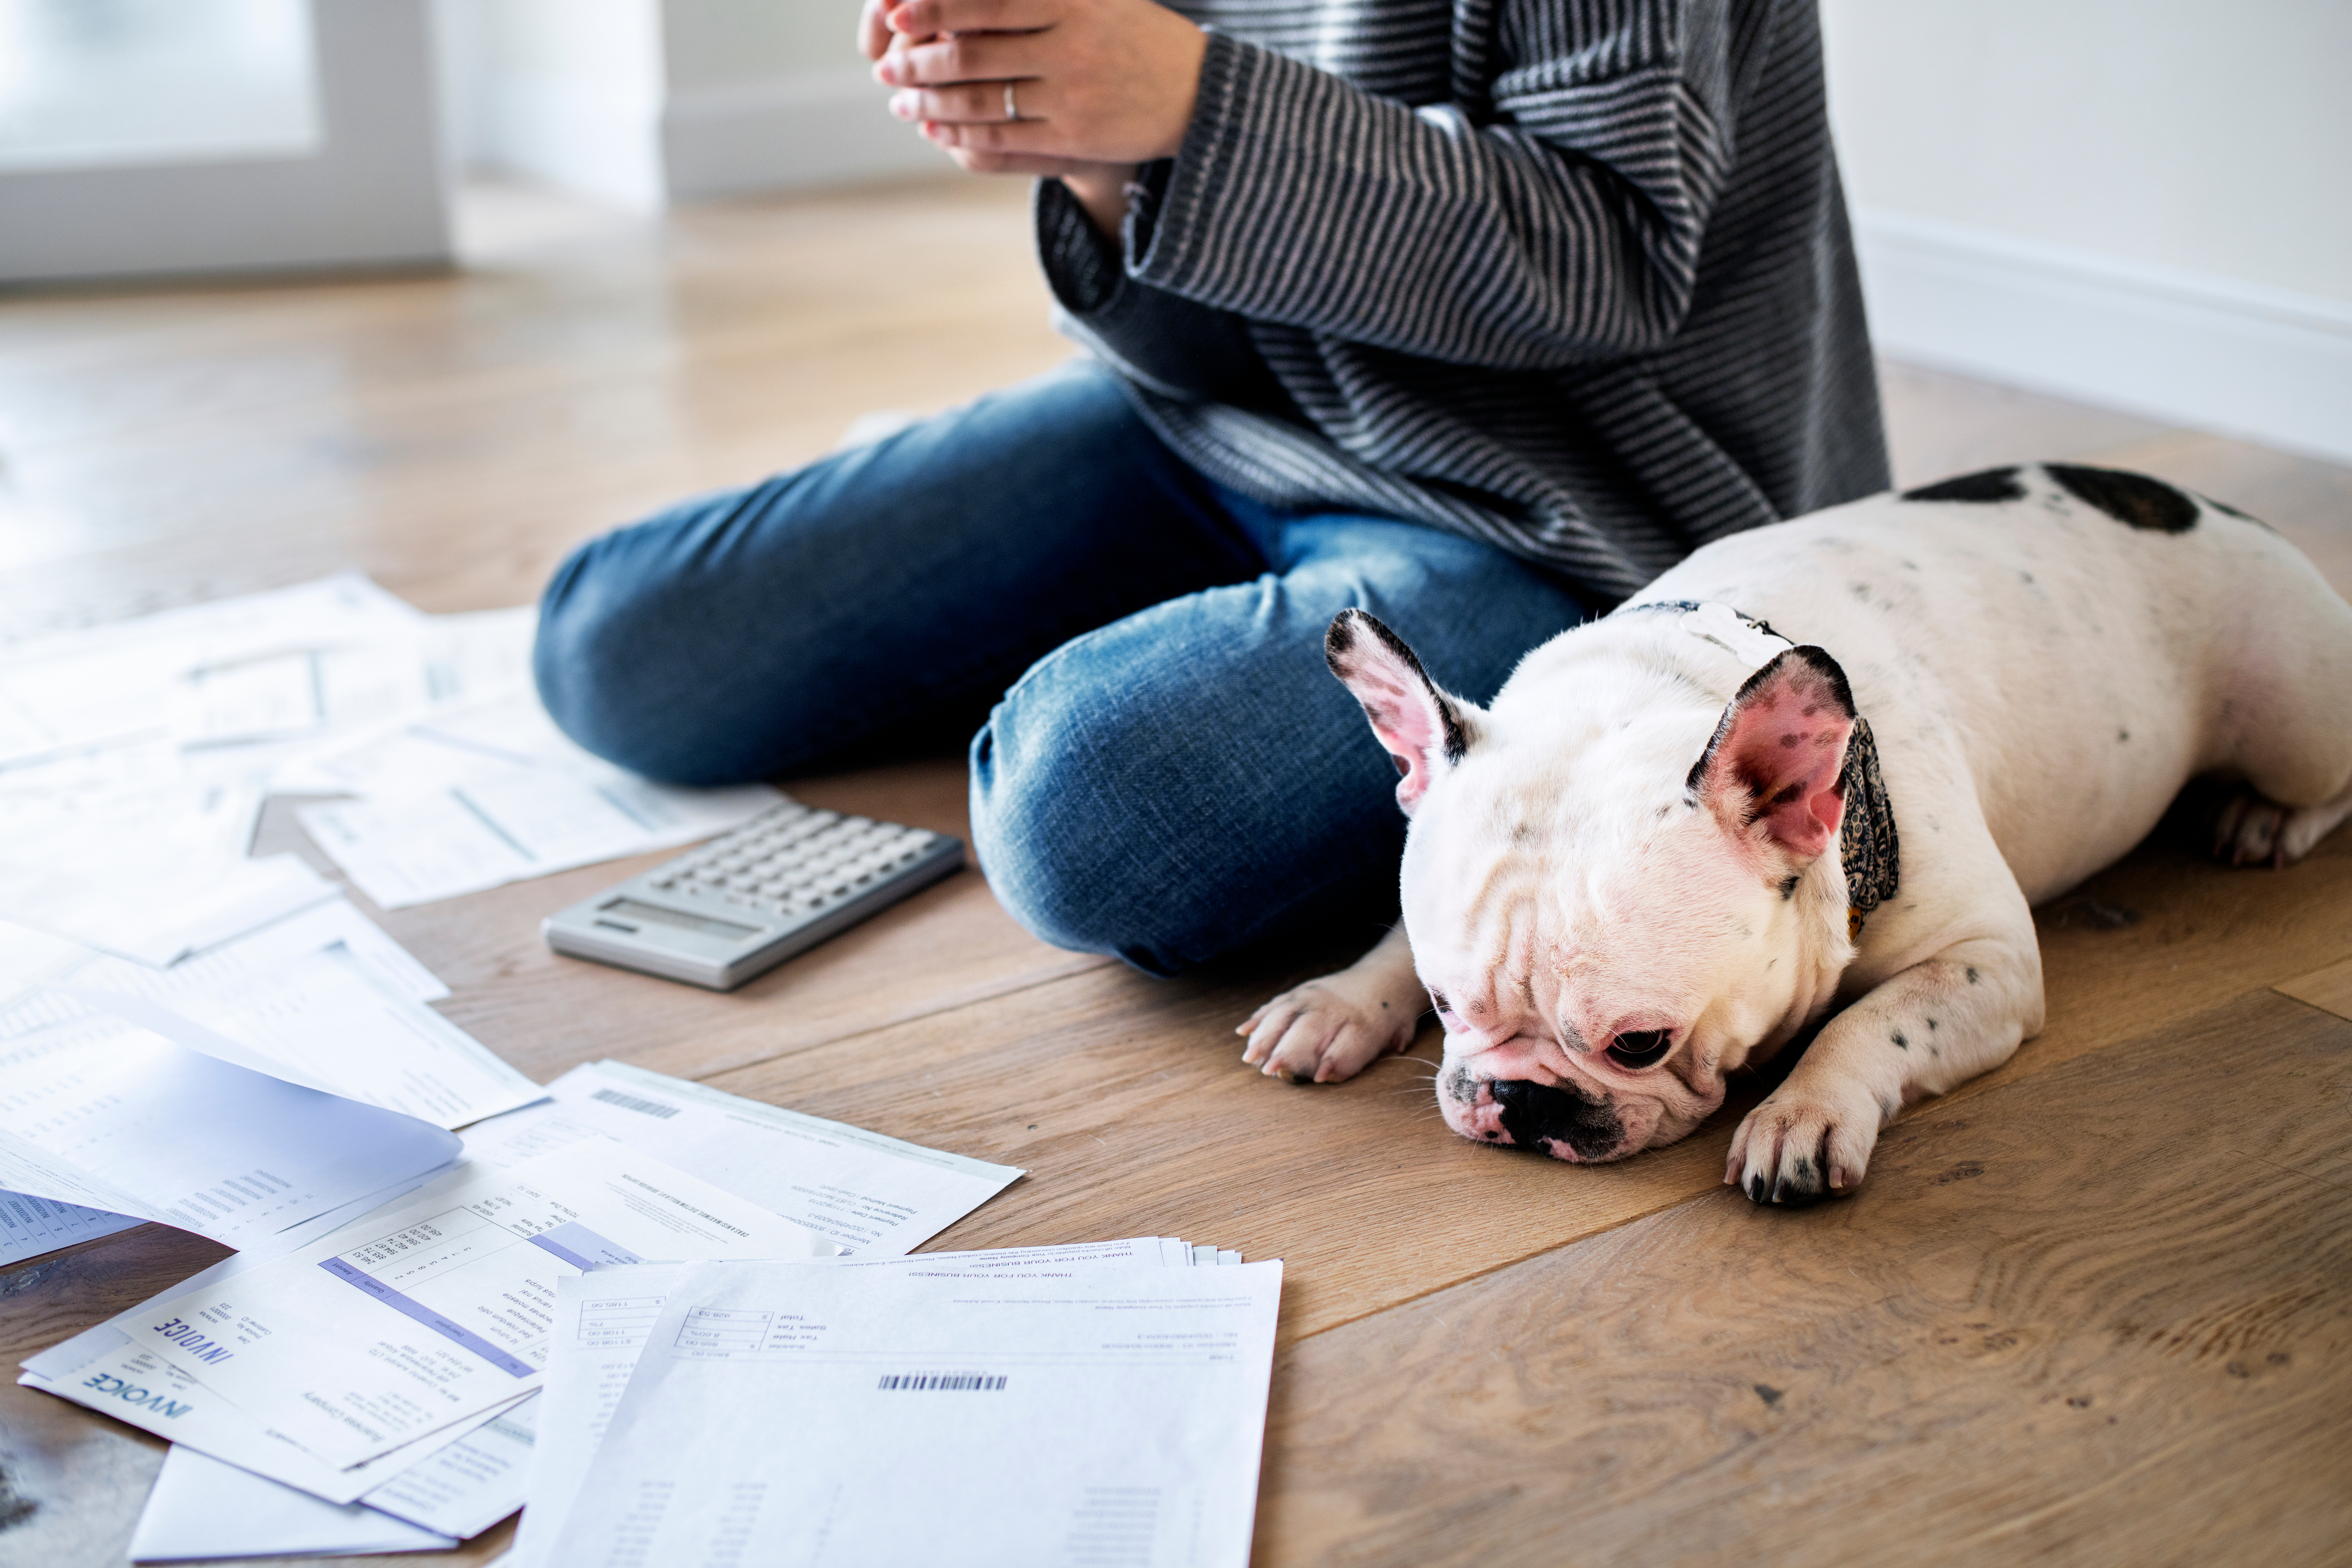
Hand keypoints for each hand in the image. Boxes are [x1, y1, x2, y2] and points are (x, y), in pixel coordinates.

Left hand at [872, 0, 1207, 168]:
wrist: (1197, 92)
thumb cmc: (1135, 34)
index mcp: (1071, 1)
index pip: (985, 2)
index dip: (934, 7)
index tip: (896, 13)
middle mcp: (1069, 46)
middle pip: (972, 54)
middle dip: (919, 63)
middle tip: (886, 68)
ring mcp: (1071, 95)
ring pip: (980, 100)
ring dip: (930, 102)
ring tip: (901, 100)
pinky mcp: (1073, 136)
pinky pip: (1002, 137)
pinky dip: (960, 134)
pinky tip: (936, 128)